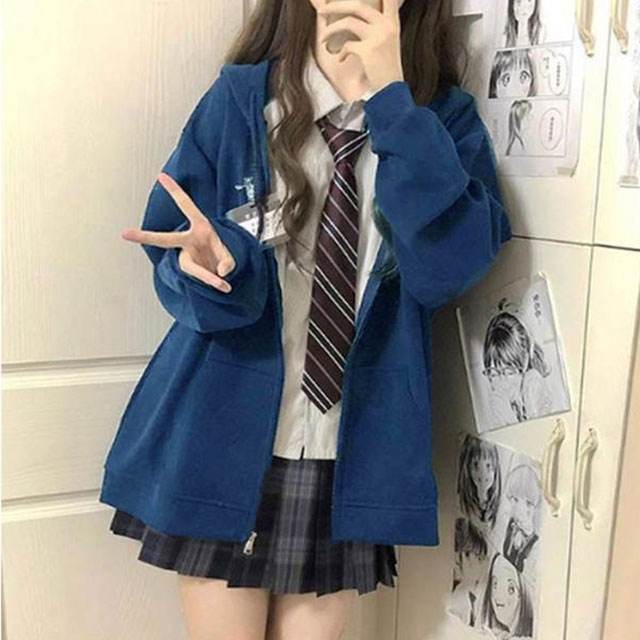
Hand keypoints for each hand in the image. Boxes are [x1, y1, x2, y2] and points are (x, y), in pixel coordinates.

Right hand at [121, 172, 235, 292]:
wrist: (221, 271)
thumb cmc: (222, 255)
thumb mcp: (231, 254)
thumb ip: (228, 261)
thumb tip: (220, 271)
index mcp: (200, 227)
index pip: (186, 206)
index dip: (174, 191)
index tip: (161, 176)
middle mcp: (189, 240)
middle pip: (165, 239)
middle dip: (146, 236)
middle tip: (124, 233)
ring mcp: (187, 256)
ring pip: (195, 269)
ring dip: (209, 277)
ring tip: (223, 285)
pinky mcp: (188, 270)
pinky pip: (202, 278)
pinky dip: (215, 283)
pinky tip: (224, 287)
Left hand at [317, 0, 403, 92]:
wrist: (391, 90)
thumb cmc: (386, 69)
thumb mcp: (387, 42)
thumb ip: (376, 26)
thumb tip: (352, 17)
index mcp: (392, 22)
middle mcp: (386, 26)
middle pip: (358, 4)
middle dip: (335, 6)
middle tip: (322, 11)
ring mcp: (378, 37)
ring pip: (348, 21)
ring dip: (331, 30)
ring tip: (323, 37)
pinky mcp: (368, 50)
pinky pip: (347, 45)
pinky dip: (340, 52)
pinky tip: (340, 59)